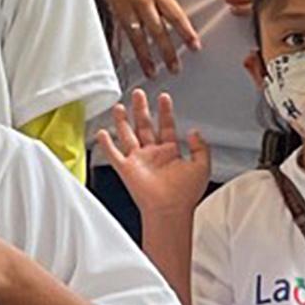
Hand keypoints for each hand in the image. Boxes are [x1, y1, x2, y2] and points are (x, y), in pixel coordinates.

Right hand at [96, 0, 200, 77]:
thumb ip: (163, 0)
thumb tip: (172, 20)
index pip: (176, 16)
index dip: (186, 33)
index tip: (195, 46)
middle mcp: (143, 2)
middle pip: (158, 31)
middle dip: (168, 52)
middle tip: (175, 68)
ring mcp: (128, 9)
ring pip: (140, 38)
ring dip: (147, 57)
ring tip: (153, 72)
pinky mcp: (115, 14)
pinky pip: (125, 35)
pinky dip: (131, 49)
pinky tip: (133, 60)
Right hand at [96, 91, 211, 222]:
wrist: (171, 210)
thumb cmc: (186, 195)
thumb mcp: (202, 166)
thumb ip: (200, 147)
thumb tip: (194, 132)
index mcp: (170, 152)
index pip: (166, 126)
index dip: (165, 111)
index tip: (164, 97)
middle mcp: (153, 154)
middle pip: (145, 126)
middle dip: (142, 109)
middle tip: (139, 93)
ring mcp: (138, 161)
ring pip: (128, 135)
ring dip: (123, 121)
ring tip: (120, 106)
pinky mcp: (127, 169)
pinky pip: (114, 154)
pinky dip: (106, 144)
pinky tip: (102, 132)